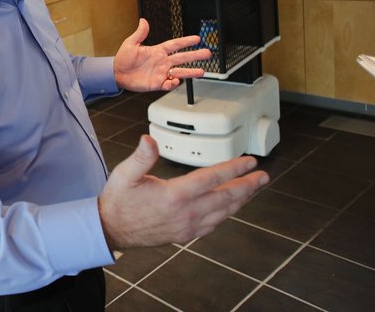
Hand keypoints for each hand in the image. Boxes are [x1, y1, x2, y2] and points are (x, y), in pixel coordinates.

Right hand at [97, 136, 268, 248]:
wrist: (111, 229)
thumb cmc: (119, 201)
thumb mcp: (125, 174)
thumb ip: (141, 157)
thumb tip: (149, 140)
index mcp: (174, 196)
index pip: (212, 179)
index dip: (234, 169)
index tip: (249, 161)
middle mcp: (186, 213)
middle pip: (226, 198)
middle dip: (248, 186)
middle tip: (262, 176)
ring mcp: (188, 226)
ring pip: (224, 212)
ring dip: (241, 199)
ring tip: (253, 189)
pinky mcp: (186, 234)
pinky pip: (214, 223)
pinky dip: (227, 212)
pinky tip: (231, 206)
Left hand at [114, 18, 210, 91]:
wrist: (116, 74)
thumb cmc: (122, 58)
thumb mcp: (130, 43)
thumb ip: (140, 33)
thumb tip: (143, 21)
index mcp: (157, 51)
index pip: (175, 45)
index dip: (186, 41)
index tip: (197, 39)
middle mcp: (162, 62)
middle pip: (182, 58)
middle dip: (195, 55)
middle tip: (208, 53)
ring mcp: (161, 73)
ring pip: (180, 72)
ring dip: (190, 72)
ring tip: (202, 72)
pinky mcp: (157, 83)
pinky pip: (169, 84)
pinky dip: (173, 83)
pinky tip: (176, 81)